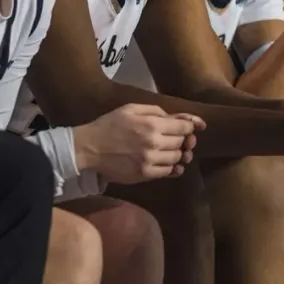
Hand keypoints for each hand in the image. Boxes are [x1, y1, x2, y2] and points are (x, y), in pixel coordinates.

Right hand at [73, 104, 204, 183]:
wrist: (89, 148)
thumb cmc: (110, 125)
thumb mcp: (131, 109)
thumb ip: (156, 111)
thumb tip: (177, 117)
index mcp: (152, 125)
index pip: (184, 127)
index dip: (191, 126)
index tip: (194, 126)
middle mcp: (154, 143)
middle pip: (182, 142)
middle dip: (184, 138)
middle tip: (181, 137)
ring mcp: (149, 161)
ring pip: (177, 158)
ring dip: (178, 153)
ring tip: (172, 149)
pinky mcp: (144, 175)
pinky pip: (167, 172)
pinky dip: (172, 168)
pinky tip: (170, 163)